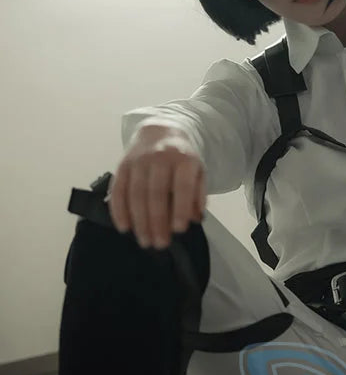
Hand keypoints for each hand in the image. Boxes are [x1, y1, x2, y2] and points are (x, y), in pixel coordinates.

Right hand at [107, 124, 206, 250]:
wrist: (160, 131)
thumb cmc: (182, 158)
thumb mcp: (198, 171)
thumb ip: (198, 194)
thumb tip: (195, 218)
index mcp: (184, 159)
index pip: (182, 186)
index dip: (180, 208)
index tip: (179, 230)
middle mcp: (160, 158)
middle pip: (156, 193)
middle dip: (157, 221)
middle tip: (160, 244)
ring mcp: (138, 160)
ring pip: (136, 194)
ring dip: (139, 221)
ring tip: (145, 241)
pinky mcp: (122, 165)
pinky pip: (118, 189)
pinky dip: (119, 210)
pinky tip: (124, 227)